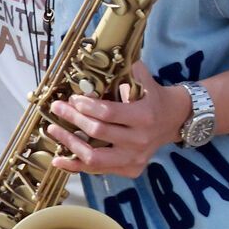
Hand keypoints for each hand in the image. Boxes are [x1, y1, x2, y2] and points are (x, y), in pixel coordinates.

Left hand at [47, 61, 189, 177]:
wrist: (174, 120)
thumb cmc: (153, 97)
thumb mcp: (144, 80)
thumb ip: (125, 70)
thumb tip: (99, 57)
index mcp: (144, 116)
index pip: (108, 113)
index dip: (86, 106)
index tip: (73, 99)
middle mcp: (139, 140)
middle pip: (98, 133)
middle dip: (73, 119)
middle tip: (57, 108)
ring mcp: (135, 158)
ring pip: (95, 158)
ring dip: (70, 144)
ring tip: (53, 130)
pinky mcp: (130, 169)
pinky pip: (98, 170)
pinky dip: (76, 166)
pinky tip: (59, 160)